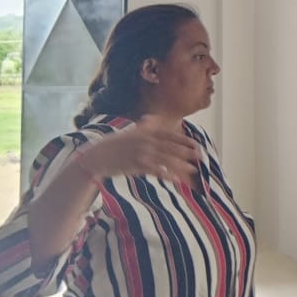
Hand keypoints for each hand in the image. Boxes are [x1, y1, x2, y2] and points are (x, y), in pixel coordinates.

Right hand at [77, 120, 199, 184]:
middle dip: (186, 151)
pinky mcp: (136, 166)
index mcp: (145, 133)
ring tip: (194, 169)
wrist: (96, 157)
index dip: (183, 140)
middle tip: (200, 155)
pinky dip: (167, 174)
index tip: (196, 144)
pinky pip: (155, 170)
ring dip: (181, 164)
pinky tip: (176, 179)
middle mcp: (145, 141)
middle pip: (170, 147)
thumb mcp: (130, 132)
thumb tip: (152, 118)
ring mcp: (141, 153)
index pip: (169, 135)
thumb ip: (143, 126)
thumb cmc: (113, 145)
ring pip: (165, 159)